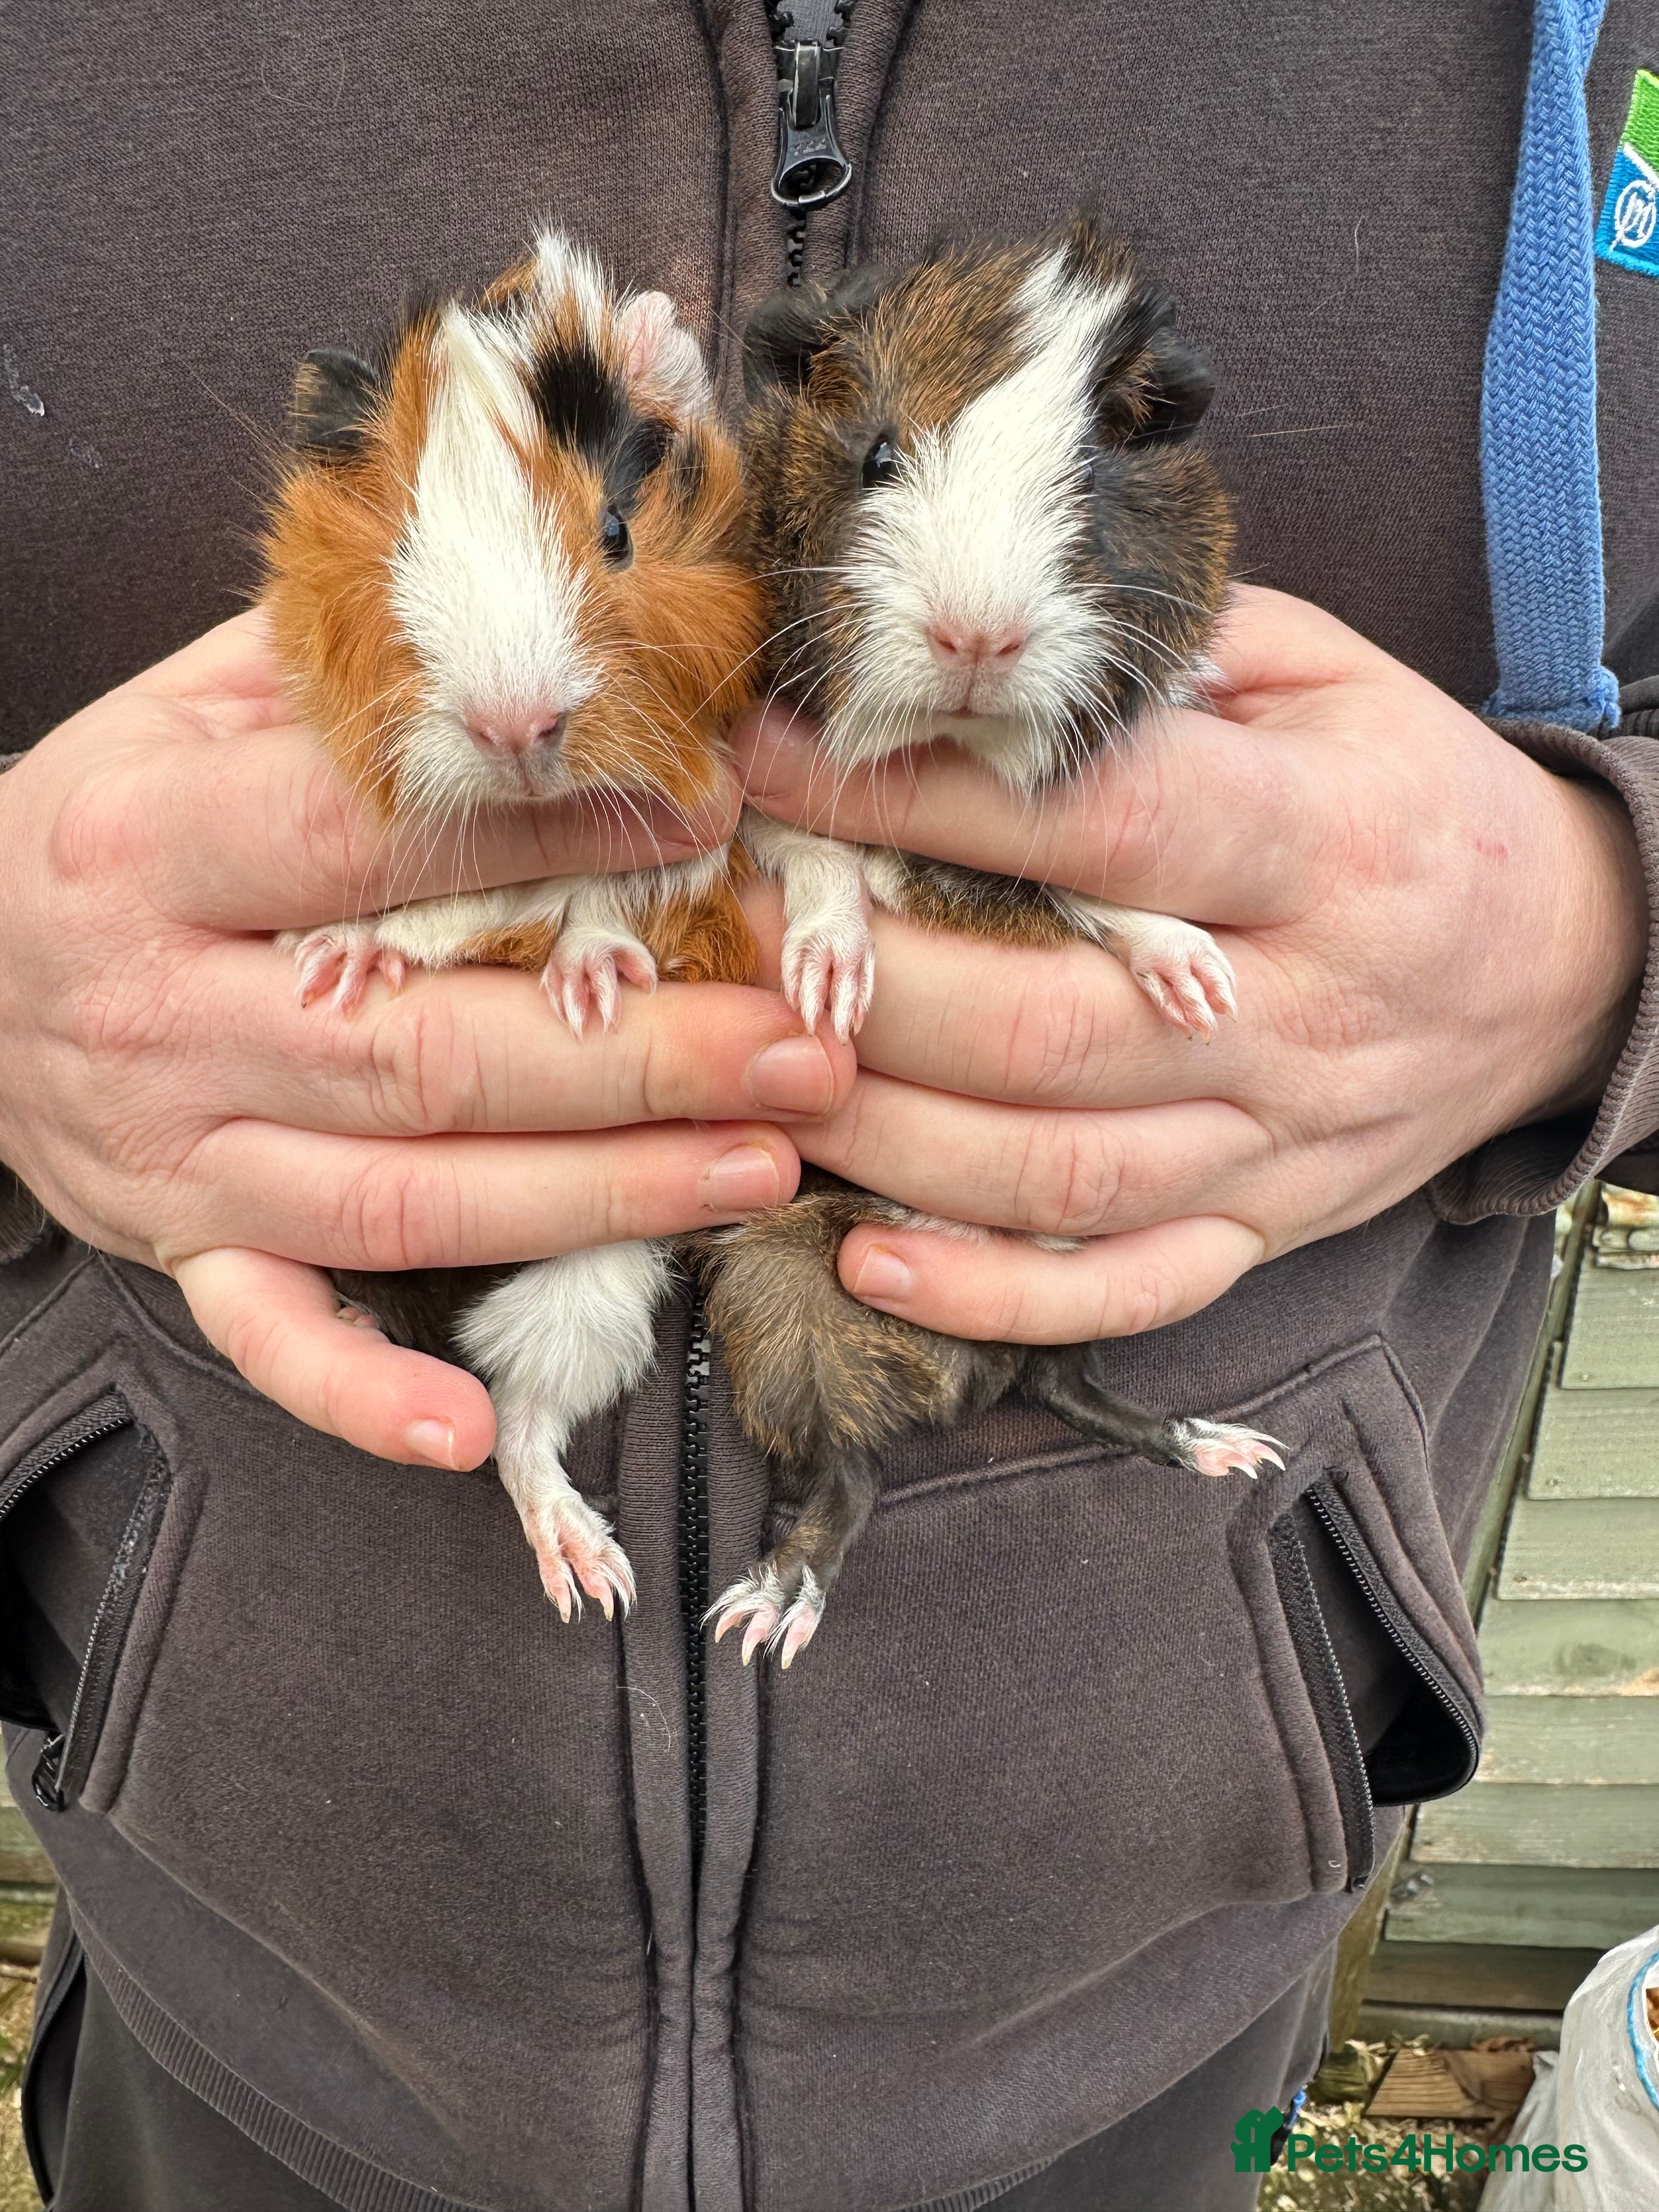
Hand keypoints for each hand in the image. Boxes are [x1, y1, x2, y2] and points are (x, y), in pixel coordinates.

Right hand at [0, 612, 851, 1459]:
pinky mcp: (175, 1247)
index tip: (711, 818)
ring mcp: (169, 1154)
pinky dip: (363, 1393)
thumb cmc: (111, 823)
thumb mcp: (186, 707)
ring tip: (758, 1168)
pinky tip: (471, 1431)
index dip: (552, 831)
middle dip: (633, 1057)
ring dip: (591, 1196)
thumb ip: (350, 676)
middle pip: (426, 1049)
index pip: (372, 842)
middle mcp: (159, 1015)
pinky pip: (271, 1338)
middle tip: (799, 1047)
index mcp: (149, 847)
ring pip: (400, 1197)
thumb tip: (554, 641)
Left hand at [734, 585, 1646, 1341]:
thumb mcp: (1328, 679)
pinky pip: (1120, 1286)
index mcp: (1322, 844)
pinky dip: (992, 1293)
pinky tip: (868, 1255)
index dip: (926, 796)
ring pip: (1059, 1171)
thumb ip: (1170, 662)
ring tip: (764, 1079)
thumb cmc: (1410, 799)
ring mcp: (1275, 1141)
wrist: (1560, 962)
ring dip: (889, 1139)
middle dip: (873, 988)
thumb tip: (976, 647)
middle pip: (1048, 1026)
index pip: (1105, 826)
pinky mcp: (1262, 1225)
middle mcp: (1296, 1011)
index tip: (775, 755)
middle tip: (749, 933)